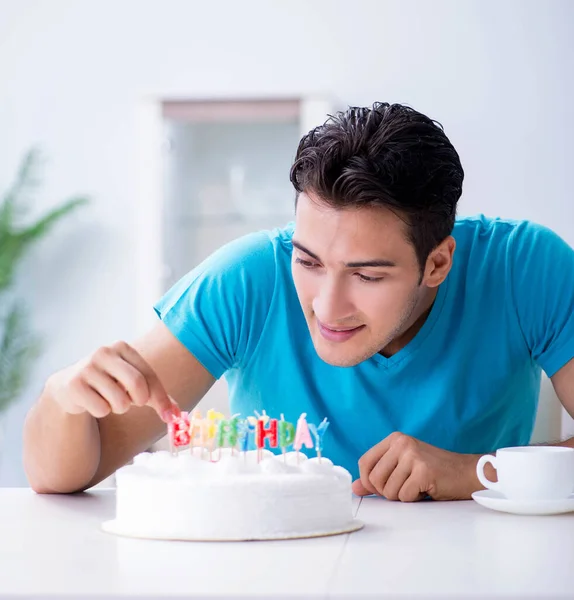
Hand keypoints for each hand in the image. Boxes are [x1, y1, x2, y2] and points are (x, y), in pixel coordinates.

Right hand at [47, 341, 179, 422]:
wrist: (70, 387)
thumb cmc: (110, 383)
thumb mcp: (133, 383)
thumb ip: (157, 396)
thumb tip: (176, 415)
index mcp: (122, 347)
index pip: (149, 374)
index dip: (161, 397)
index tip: (170, 416)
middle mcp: (103, 353)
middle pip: (137, 384)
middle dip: (140, 401)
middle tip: (133, 403)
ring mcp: (87, 368)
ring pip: (119, 401)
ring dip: (118, 407)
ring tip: (108, 398)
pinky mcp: (74, 385)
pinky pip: (101, 409)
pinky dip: (101, 411)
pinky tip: (92, 401)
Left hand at [352, 432, 478, 500]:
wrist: (466, 472)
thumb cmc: (433, 472)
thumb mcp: (402, 468)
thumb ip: (378, 475)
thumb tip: (355, 487)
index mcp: (394, 439)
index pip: (364, 462)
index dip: (367, 481)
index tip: (379, 488)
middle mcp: (401, 443)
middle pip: (374, 478)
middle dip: (386, 492)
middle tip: (404, 488)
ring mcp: (413, 455)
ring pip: (389, 490)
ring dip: (401, 496)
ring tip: (416, 487)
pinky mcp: (423, 471)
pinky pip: (404, 496)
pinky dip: (413, 499)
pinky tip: (425, 490)